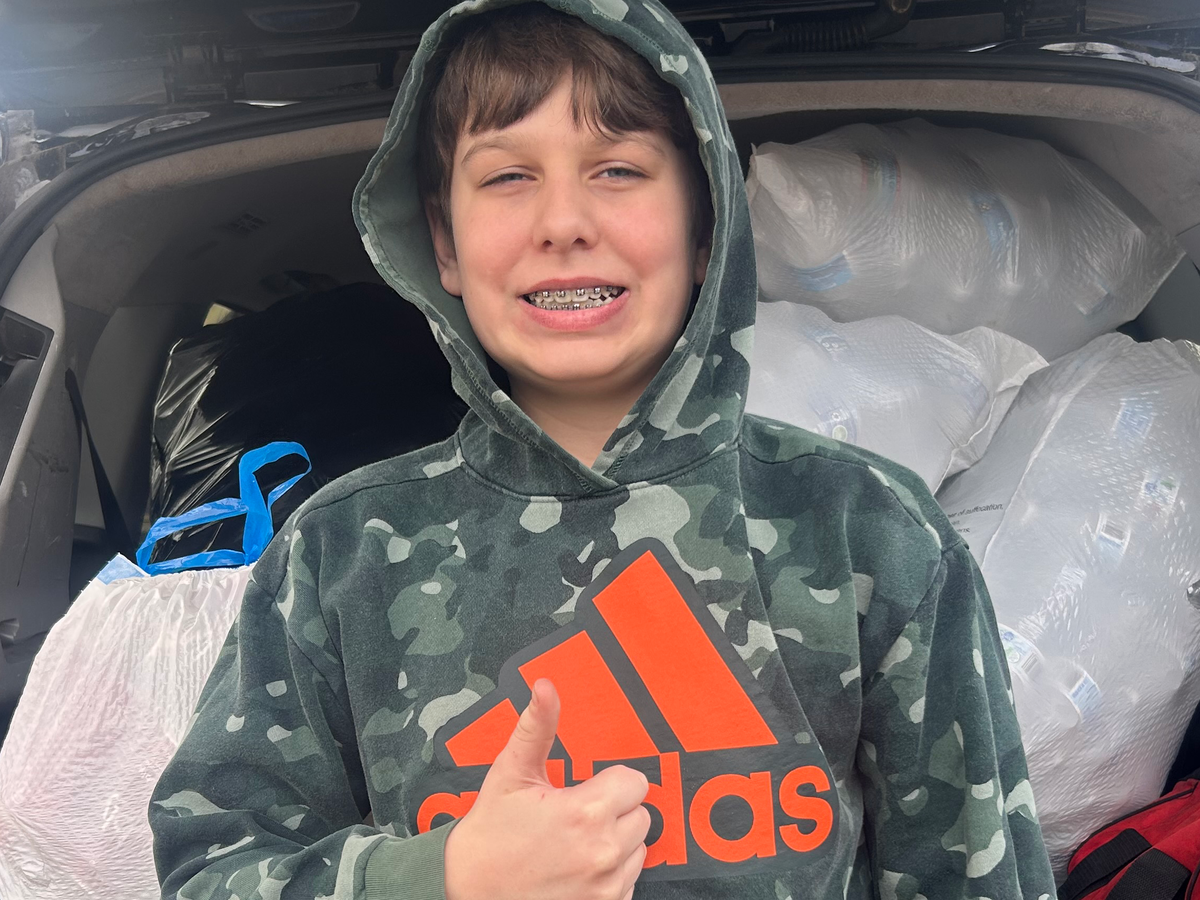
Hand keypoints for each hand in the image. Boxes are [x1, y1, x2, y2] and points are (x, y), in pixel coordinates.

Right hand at [443, 679, 650, 899]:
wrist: (469, 891)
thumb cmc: (490, 834)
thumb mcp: (511, 774)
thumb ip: (537, 727)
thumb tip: (545, 687)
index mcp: (585, 812)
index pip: (634, 782)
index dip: (608, 782)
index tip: (582, 791)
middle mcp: (603, 852)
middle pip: (641, 814)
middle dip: (613, 811)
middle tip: (574, 818)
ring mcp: (607, 887)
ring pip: (638, 848)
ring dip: (616, 843)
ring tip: (574, 844)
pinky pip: (630, 880)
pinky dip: (611, 874)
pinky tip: (578, 869)